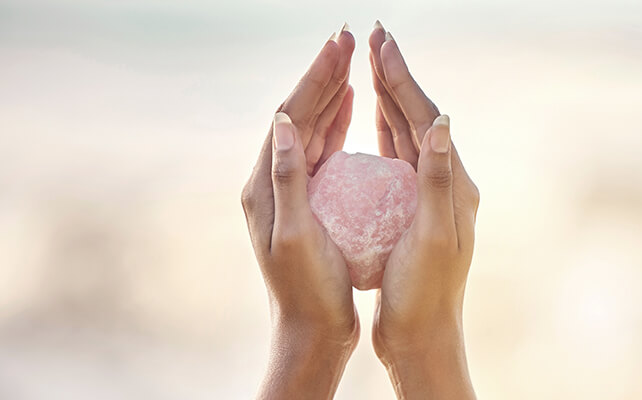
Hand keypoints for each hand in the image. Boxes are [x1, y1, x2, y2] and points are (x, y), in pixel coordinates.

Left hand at [241, 25, 356, 399]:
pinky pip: (323, 148)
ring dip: (330, 91)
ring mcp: (290, 188)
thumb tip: (284, 121)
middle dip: (323, 74)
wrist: (310, 329)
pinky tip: (350, 105)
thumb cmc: (307, 290)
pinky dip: (336, 120)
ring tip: (350, 58)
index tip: (339, 46)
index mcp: (263, 184)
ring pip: (311, 126)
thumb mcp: (295, 236)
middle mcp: (270, 179)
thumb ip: (288, 179)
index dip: (315, 78)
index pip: (289, 116)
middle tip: (347, 37)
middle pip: (298, 113)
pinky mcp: (309, 198)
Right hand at [368, 23, 480, 398]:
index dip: (402, 80)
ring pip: (408, 132)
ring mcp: (432, 193)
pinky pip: (398, 156)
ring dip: (390, 95)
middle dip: (395, 75)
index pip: (426, 119)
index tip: (381, 44)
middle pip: (419, 117)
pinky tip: (374, 115)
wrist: (424, 334)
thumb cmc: (424, 293)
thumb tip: (444, 122)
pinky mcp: (414, 206)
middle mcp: (449, 182)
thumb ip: (438, 180)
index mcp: (456, 184)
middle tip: (374, 36)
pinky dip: (385, 128)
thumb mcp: (433, 237)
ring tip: (371, 62)